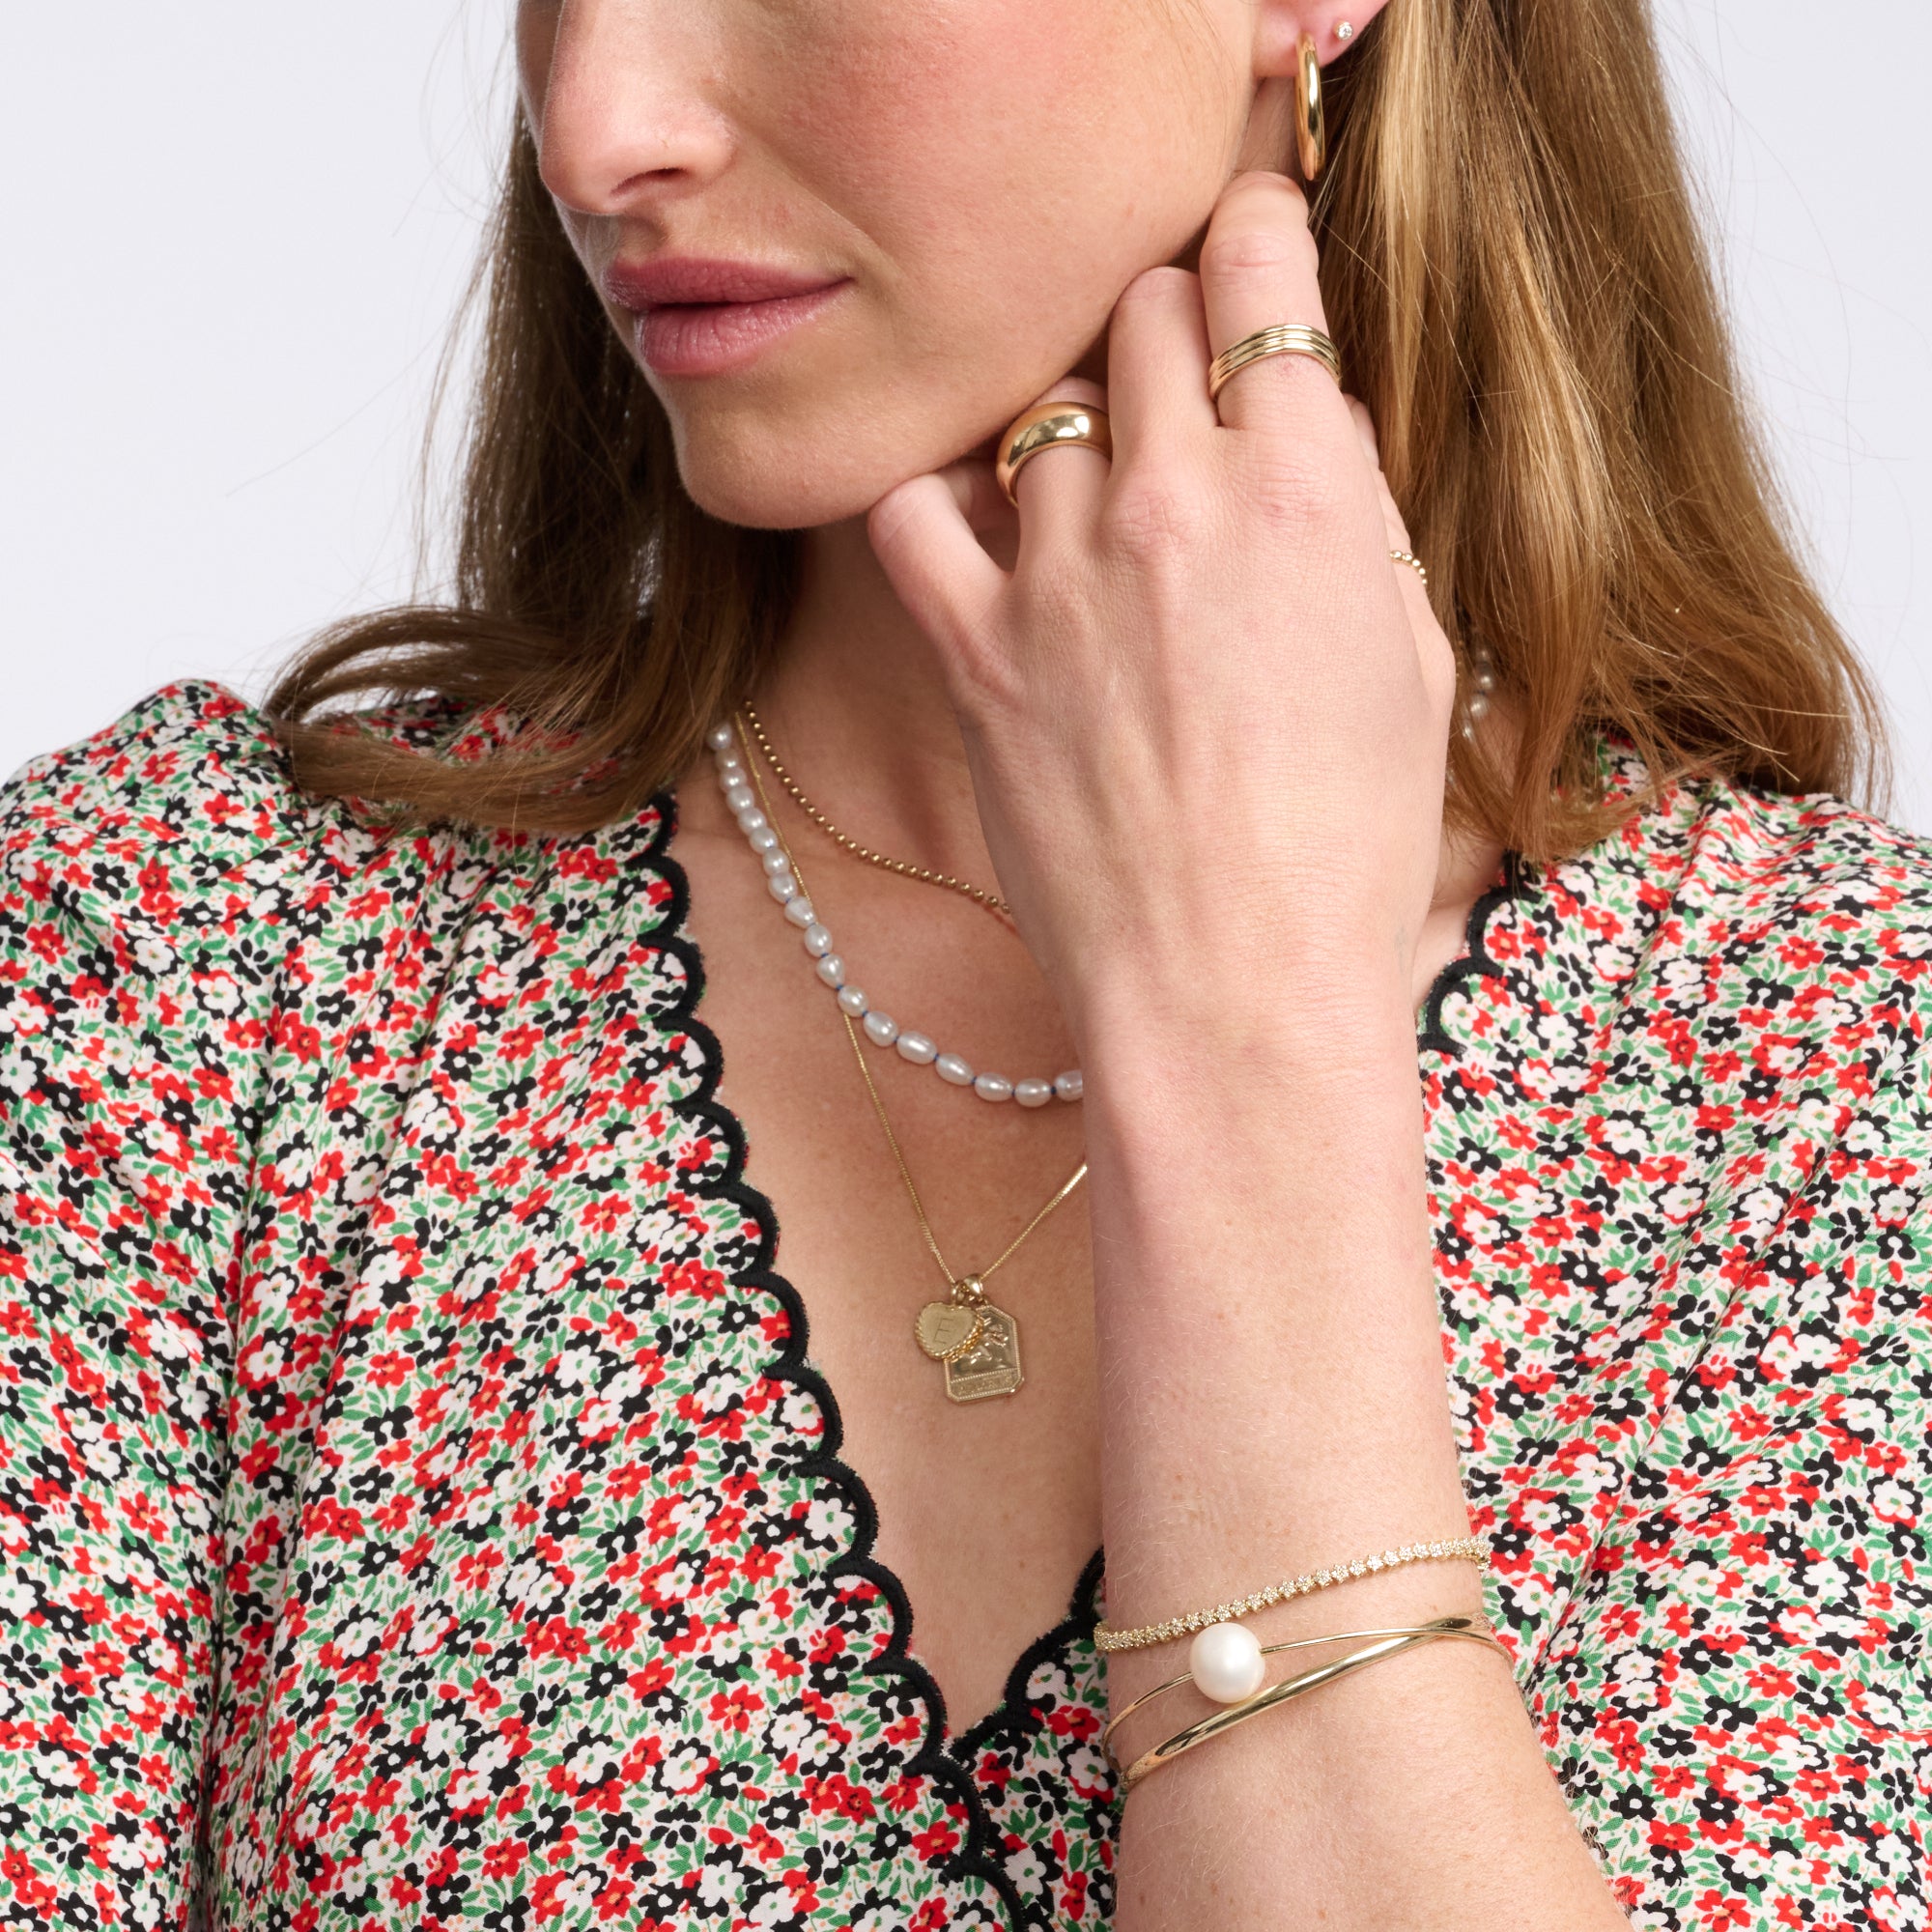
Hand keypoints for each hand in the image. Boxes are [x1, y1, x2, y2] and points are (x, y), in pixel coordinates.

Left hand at [867, 171, 1456, 1052]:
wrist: (1231, 991)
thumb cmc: (1345, 852)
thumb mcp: (1411, 665)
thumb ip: (1356, 522)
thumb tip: (1306, 438)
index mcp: (1307, 491)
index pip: (1261, 271)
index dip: (1256, 233)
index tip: (1249, 243)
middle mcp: (1174, 500)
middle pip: (1142, 311)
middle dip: (1169, 324)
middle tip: (1183, 383)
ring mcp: (1059, 571)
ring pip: (1040, 399)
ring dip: (1075, 418)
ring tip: (1099, 487)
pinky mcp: (974, 648)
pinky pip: (916, 509)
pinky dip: (942, 495)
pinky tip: (982, 525)